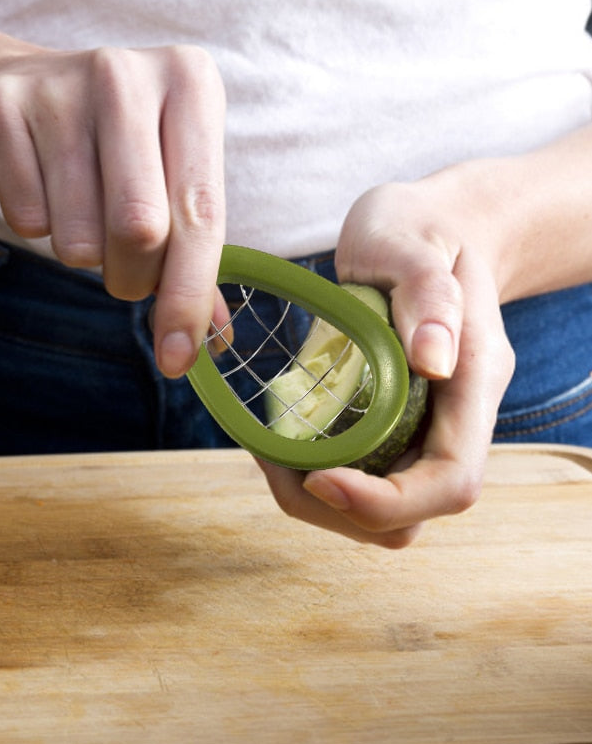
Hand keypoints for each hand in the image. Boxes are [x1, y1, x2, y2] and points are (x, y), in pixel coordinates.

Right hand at [0, 45, 227, 377]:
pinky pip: (25, 219)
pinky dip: (32, 225)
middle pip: (141, 229)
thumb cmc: (102, 149)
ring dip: (78, 251)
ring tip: (73, 210)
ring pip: (78, 235)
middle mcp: (127, 73)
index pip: (200, 212)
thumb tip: (215, 338)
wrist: (5, 93)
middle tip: (119, 270)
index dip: (188, 296)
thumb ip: (194, 254)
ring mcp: (58, 84)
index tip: (177, 358)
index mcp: (190, 82)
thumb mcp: (162, 180)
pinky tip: (34, 186)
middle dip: (129, 277)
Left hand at [257, 169, 515, 547]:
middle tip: (273, 462)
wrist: (431, 229)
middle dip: (339, 509)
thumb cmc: (421, 229)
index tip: (318, 477)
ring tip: (270, 453)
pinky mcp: (394, 426)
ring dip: (320, 501)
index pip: (451, 481)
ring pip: (385, 510)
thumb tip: (433, 362)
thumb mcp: (417, 245)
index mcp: (473, 383)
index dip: (386, 501)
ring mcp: (425, 427)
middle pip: (412, 514)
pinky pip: (362, 476)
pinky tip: (280, 442)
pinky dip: (316, 476)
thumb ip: (430, 294)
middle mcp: (455, 419)